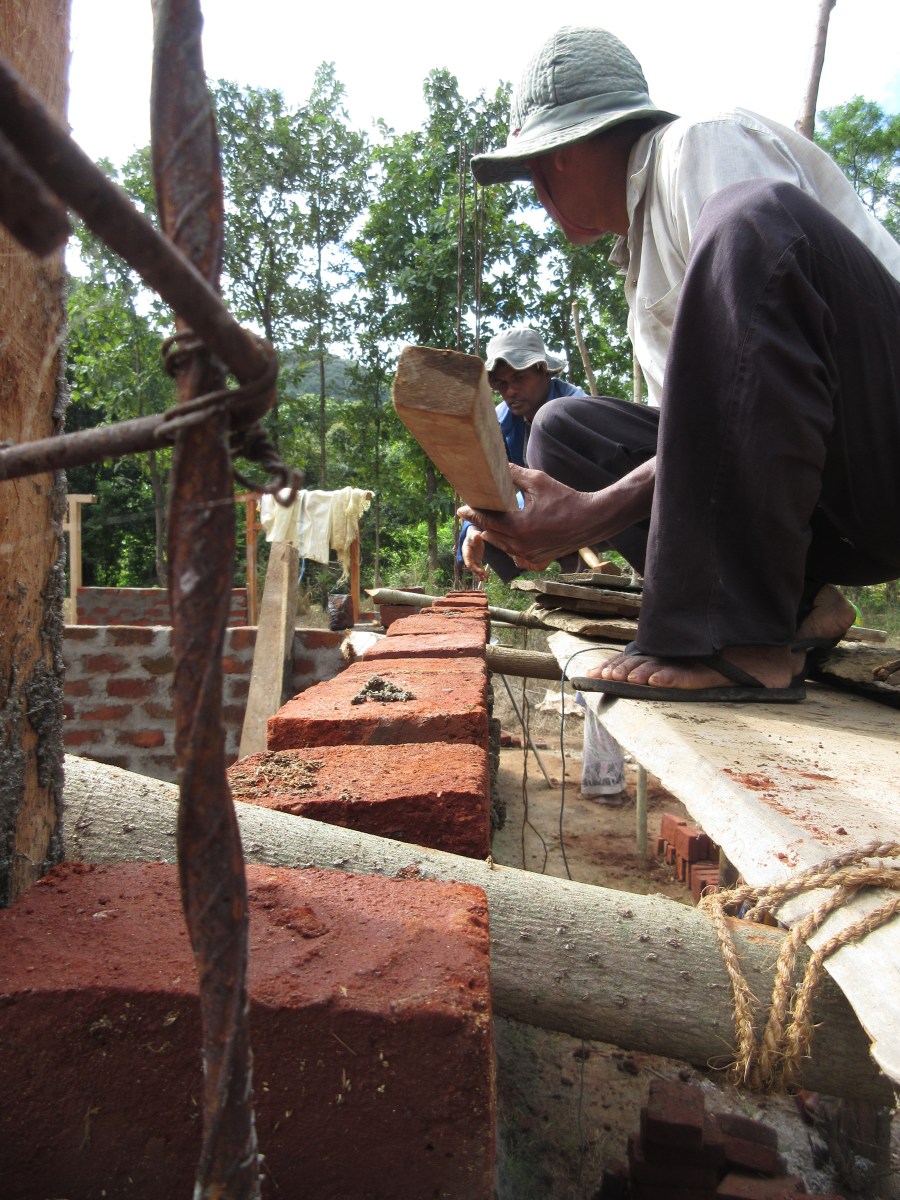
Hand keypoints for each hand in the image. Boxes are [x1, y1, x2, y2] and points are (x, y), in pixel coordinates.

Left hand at [458, 465, 598, 567]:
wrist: (591, 519)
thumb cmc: (566, 499)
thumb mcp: (538, 481)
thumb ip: (513, 474)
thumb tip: (496, 464)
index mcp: (518, 527)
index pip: (487, 519)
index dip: (473, 513)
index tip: (461, 509)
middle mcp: (521, 545)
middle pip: (491, 534)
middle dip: (482, 522)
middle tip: (473, 512)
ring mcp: (529, 556)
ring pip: (502, 547)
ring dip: (495, 535)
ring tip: (488, 523)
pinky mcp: (538, 561)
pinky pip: (516, 556)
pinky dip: (510, 547)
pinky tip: (509, 538)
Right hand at [461, 526, 488, 580]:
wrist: (474, 537)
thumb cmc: (473, 535)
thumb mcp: (474, 534)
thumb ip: (475, 536)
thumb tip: (477, 536)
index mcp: (466, 550)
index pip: (466, 557)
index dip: (468, 562)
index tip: (470, 567)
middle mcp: (468, 556)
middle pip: (470, 565)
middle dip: (475, 570)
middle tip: (481, 573)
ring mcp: (472, 560)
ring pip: (474, 568)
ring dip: (478, 574)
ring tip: (484, 579)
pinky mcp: (477, 561)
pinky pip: (479, 568)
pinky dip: (482, 573)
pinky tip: (486, 577)